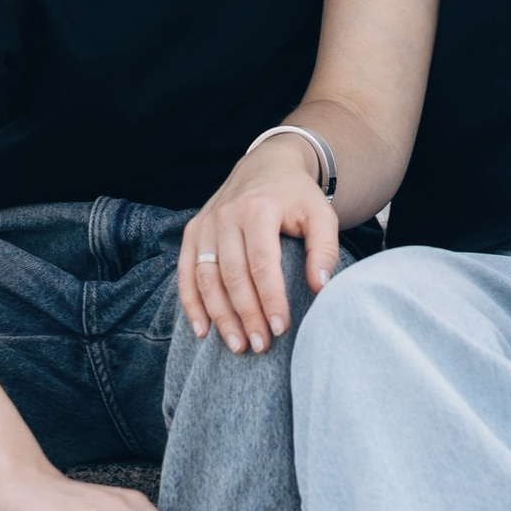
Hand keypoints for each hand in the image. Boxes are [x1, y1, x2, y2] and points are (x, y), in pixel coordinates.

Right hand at [177, 139, 338, 352]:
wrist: (267, 165)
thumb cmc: (297, 196)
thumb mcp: (322, 215)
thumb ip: (325, 250)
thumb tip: (319, 288)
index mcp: (259, 209)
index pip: (262, 263)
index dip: (270, 299)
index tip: (280, 328)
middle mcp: (226, 216)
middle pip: (232, 276)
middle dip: (246, 315)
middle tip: (261, 346)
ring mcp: (205, 224)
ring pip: (206, 278)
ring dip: (219, 316)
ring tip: (237, 346)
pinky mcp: (192, 232)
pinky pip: (185, 273)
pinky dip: (191, 303)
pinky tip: (202, 330)